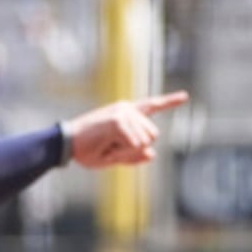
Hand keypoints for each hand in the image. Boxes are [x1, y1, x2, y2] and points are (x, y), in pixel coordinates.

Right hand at [65, 93, 188, 168]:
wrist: (66, 144)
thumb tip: (152, 155)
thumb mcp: (114, 155)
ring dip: (126, 151)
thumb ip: (134, 155)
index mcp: (126, 114)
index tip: (185, 96)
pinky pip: (133, 145)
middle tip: (112, 146)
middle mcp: (127, 109)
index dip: (169, 101)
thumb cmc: (87, 149)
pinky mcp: (118, 120)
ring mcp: (123, 113)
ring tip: (106, 144)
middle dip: (136, 148)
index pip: (152, 106)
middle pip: (152, 136)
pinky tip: (106, 145)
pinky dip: (121, 151)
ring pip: (143, 142)